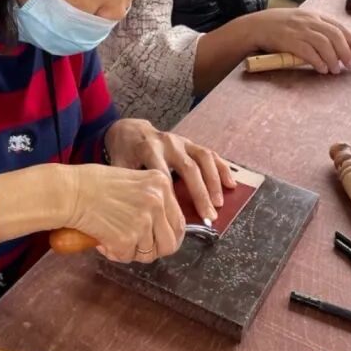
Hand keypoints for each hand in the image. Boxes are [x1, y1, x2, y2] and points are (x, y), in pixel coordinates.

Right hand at [65, 163, 184, 263]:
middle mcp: (157, 202)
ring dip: (132, 251)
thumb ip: (152, 199)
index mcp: (161, 184)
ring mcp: (143, 221)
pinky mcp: (127, 238)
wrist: (70, 191)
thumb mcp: (133, 181)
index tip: (159, 240)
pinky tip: (103, 239)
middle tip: (138, 247)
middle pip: (171, 243)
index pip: (179, 221)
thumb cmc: (93, 184)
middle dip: (154, 250)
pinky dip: (115, 253)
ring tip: (114, 238)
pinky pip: (128, 257)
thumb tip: (163, 227)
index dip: (169, 236)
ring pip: (149, 254)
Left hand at [104, 119, 236, 224]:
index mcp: (149, 149)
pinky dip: (222, 168)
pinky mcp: (191, 143)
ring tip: (219, 203)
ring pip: (203, 159)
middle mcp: (169, 143)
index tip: (180, 219)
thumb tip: (135, 214)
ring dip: (214, 182)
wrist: (129, 131)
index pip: (165, 175)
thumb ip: (128, 185)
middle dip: (200, 193)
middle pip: (189, 168)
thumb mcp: (119, 167)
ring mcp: (182, 141)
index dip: (173, 198)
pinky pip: (210, 154)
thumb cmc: (124, 154)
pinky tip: (231, 184)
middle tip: (209, 215)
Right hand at [246, 8, 350, 74]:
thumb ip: (316, 30)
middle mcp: (308, 21)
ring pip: (324, 44)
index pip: (338, 26)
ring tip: (335, 70)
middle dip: (346, 51)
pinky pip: (307, 52)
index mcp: (313, 15)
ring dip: (333, 59)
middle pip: (334, 35)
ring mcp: (298, 30)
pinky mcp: (288, 40)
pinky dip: (317, 61)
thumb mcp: (300, 22)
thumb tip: (337, 47)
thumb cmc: (279, 27)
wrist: (255, 26)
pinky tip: (322, 68)